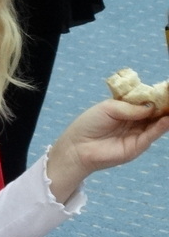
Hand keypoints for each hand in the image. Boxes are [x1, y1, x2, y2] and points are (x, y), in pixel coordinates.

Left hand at [47, 100, 168, 202]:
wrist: (77, 147)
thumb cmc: (88, 125)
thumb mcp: (108, 108)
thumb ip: (130, 107)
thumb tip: (152, 106)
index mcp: (127, 109)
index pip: (148, 100)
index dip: (158, 95)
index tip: (167, 89)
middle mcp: (135, 121)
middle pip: (157, 112)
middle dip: (166, 104)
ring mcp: (138, 134)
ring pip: (158, 123)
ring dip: (168, 115)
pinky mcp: (137, 146)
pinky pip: (152, 135)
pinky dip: (162, 127)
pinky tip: (167, 119)